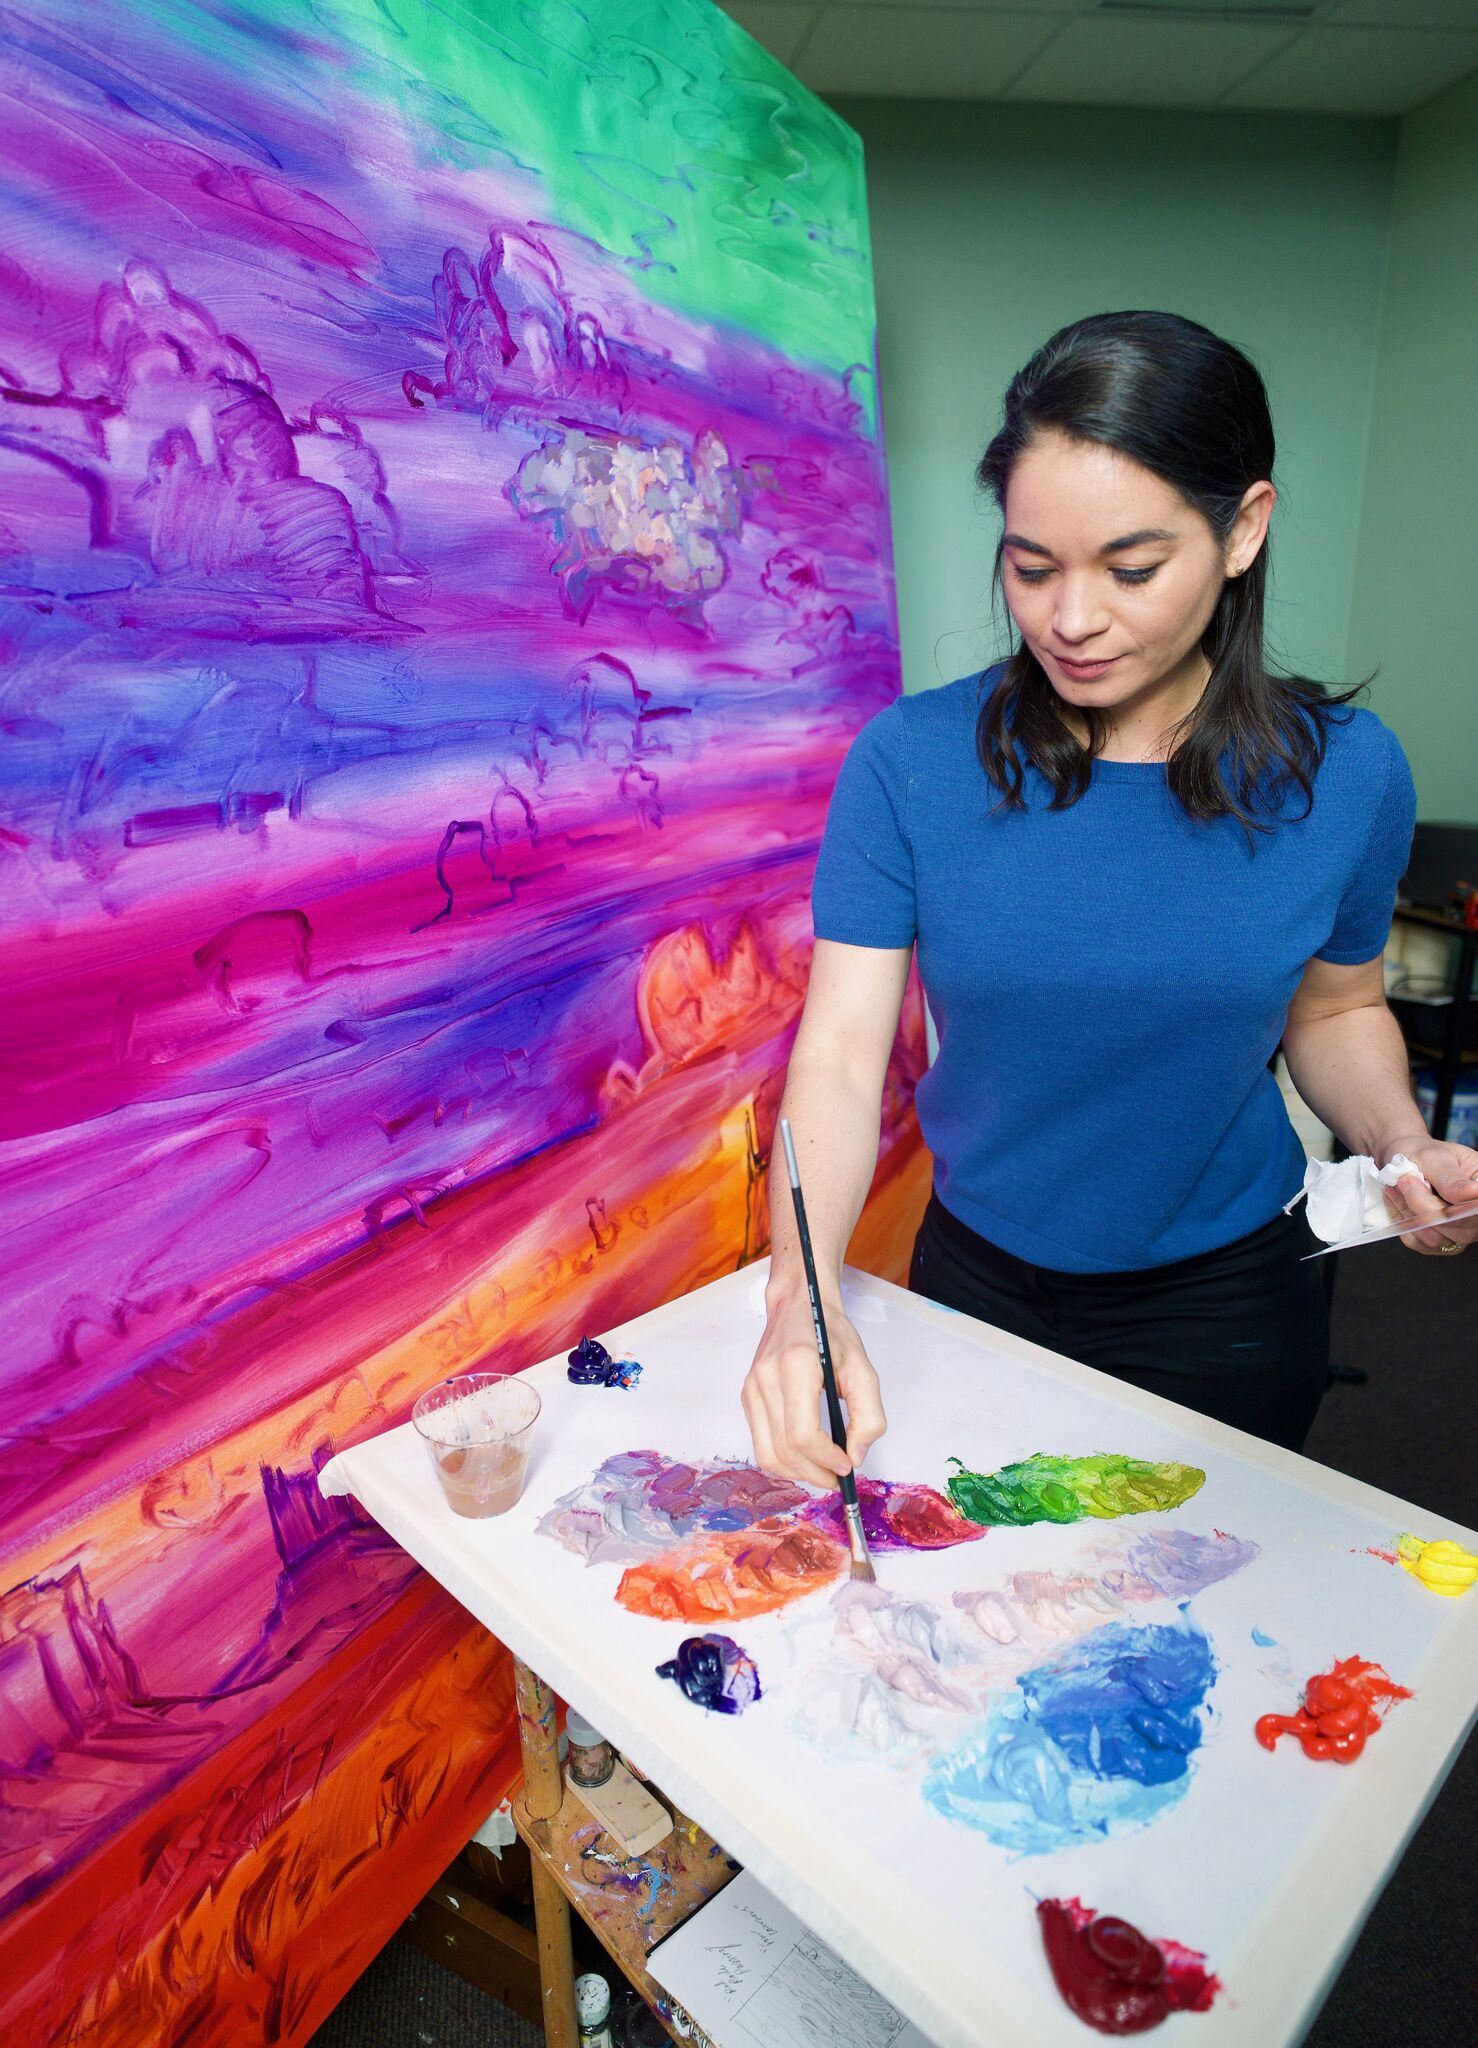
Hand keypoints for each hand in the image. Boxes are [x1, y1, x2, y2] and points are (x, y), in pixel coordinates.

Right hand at [741, 1285, 886, 1486]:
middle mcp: (766, 1378)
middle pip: (784, 1449)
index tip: (846, 1465)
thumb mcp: (863, 1369)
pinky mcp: (747, 1395)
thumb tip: (855, 1456)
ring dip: (797, 1472)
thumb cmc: (831, 1334)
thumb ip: (868, 1415)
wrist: (798, 1304)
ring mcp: (751, 1388)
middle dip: (814, 1473)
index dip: (825, 1459)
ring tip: (822, 1471)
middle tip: (838, 1478)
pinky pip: (761, 1442)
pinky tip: (805, 1457)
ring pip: (768, 1453)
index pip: (802, 1434)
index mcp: (796, 1366)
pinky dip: (784, 1459)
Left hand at [1379, 1135, 1477, 1255]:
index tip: (1422, 1188)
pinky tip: (1396, 1200)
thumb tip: (1473, 1192)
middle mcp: (1474, 1215)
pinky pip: (1418, 1242)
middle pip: (1457, 1229)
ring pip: (1434, 1238)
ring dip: (1410, 1213)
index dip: (1454, 1208)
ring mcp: (1458, 1231)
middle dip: (1423, 1206)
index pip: (1475, 1210)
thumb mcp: (1436, 1158)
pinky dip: (1402, 1222)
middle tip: (1405, 1180)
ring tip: (1399, 1187)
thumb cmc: (1422, 1154)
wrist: (1403, 1157)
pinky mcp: (1437, 1241)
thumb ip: (1452, 1179)